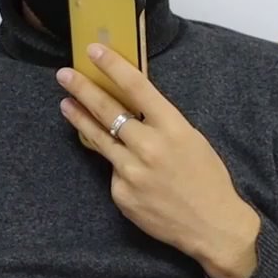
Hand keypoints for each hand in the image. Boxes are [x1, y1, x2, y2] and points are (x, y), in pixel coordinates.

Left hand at [57, 45, 262, 277]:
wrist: (213, 226)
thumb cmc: (207, 179)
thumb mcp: (192, 140)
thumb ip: (161, 123)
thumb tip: (130, 105)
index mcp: (173, 127)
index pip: (137, 87)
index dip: (113, 66)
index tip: (94, 50)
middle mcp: (149, 146)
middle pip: (108, 110)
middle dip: (83, 89)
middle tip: (64, 75)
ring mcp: (132, 172)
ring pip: (99, 139)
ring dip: (80, 119)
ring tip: (66, 104)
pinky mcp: (122, 194)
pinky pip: (113, 172)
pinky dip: (118, 167)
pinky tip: (132, 173)